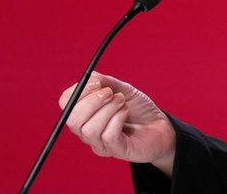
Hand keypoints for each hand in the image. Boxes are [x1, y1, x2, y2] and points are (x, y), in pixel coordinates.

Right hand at [59, 72, 175, 175]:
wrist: (160, 125)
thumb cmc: (138, 108)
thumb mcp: (124, 90)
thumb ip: (107, 82)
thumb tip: (91, 76)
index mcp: (85, 113)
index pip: (65, 104)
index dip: (77, 92)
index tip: (96, 82)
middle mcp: (87, 130)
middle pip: (72, 120)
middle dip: (92, 102)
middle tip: (110, 93)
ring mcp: (100, 143)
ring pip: (90, 129)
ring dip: (108, 110)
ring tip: (122, 102)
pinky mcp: (116, 150)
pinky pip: (108, 136)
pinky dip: (118, 118)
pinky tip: (126, 112)